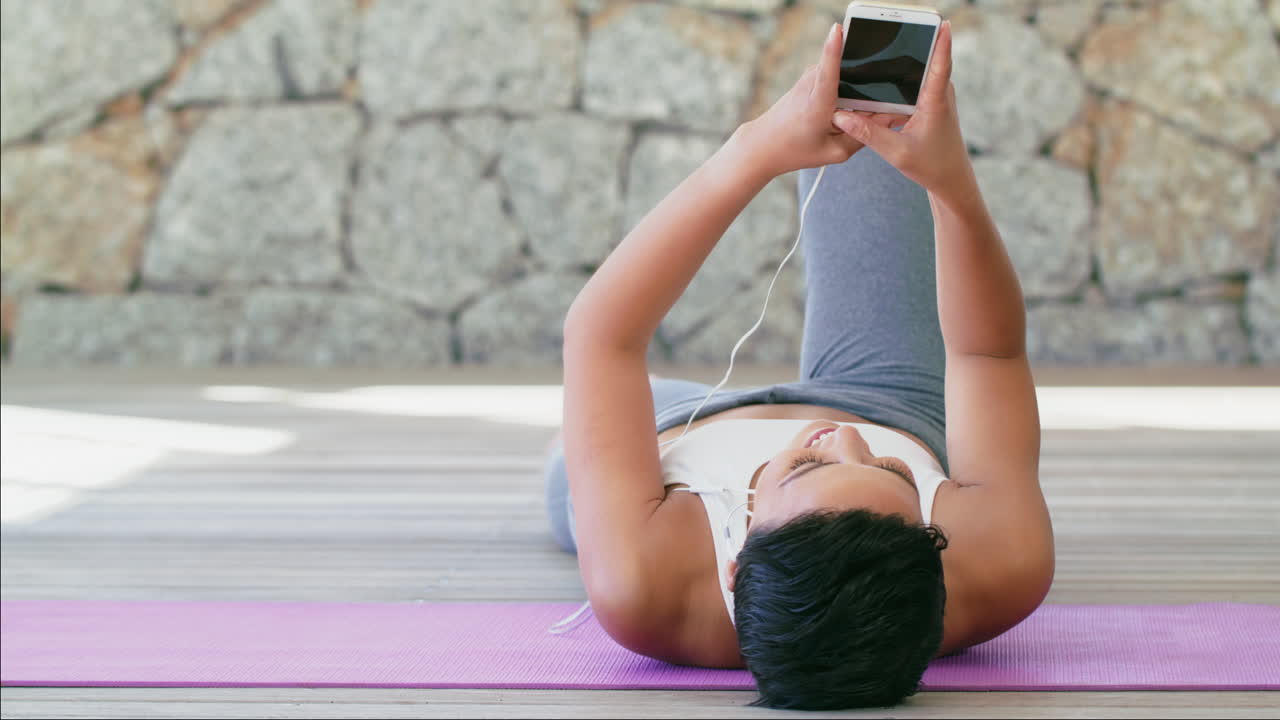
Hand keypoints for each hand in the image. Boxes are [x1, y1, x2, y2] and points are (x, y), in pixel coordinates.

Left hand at [746, 22, 902, 176]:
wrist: (764, 143)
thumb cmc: (797, 150)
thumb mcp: (834, 153)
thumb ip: (862, 135)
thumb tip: (888, 117)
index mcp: (816, 104)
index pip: (827, 71)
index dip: (834, 50)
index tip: (837, 30)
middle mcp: (811, 83)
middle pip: (849, 73)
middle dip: (870, 84)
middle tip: (880, 108)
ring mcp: (810, 76)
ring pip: (846, 76)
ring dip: (858, 90)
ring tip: (853, 112)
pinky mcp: (811, 76)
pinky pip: (838, 78)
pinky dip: (846, 91)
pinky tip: (846, 108)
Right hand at [831, 20, 970, 194]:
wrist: (950, 179)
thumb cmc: (930, 166)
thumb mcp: (896, 152)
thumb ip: (868, 134)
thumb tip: (840, 116)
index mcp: (936, 102)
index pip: (940, 64)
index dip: (941, 41)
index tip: (941, 21)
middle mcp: (939, 94)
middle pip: (925, 59)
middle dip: (908, 43)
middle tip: (885, 29)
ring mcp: (936, 97)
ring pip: (917, 71)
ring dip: (900, 61)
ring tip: (876, 50)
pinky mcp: (930, 103)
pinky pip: (914, 84)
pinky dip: (898, 79)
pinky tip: (878, 79)